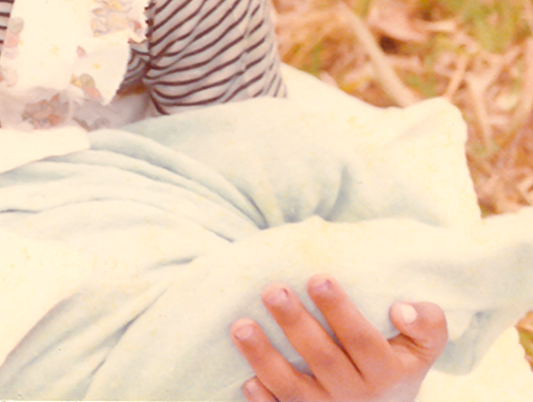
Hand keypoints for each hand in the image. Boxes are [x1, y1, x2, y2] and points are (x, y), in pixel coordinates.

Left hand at [230, 275, 447, 401]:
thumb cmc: (395, 365)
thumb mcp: (421, 349)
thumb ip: (427, 325)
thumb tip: (401, 308)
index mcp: (387, 373)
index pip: (362, 340)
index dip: (340, 310)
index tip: (317, 277)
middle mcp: (356, 397)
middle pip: (323, 360)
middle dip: (296, 324)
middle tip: (272, 290)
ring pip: (293, 389)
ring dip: (264, 358)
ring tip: (240, 326)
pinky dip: (264, 401)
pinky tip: (247, 380)